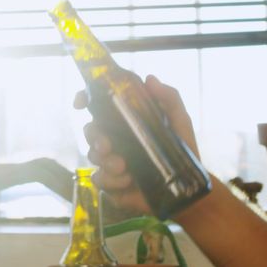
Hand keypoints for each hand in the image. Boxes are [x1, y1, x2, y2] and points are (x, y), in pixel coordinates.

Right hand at [77, 75, 199, 214]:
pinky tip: (127, 181)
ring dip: (105, 161)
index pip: (99, 106)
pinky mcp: (111, 182)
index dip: (85, 99)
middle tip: (107, 146)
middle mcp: (115, 138)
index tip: (80, 103)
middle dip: (94, 136)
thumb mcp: (179, 121)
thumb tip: (149, 78)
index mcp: (126, 121)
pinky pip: (99, 179)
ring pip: (92, 155)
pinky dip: (111, 180)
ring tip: (124, 167)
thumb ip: (169, 98)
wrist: (187, 187)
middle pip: (90, 130)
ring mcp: (111, 161)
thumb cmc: (183, 150)